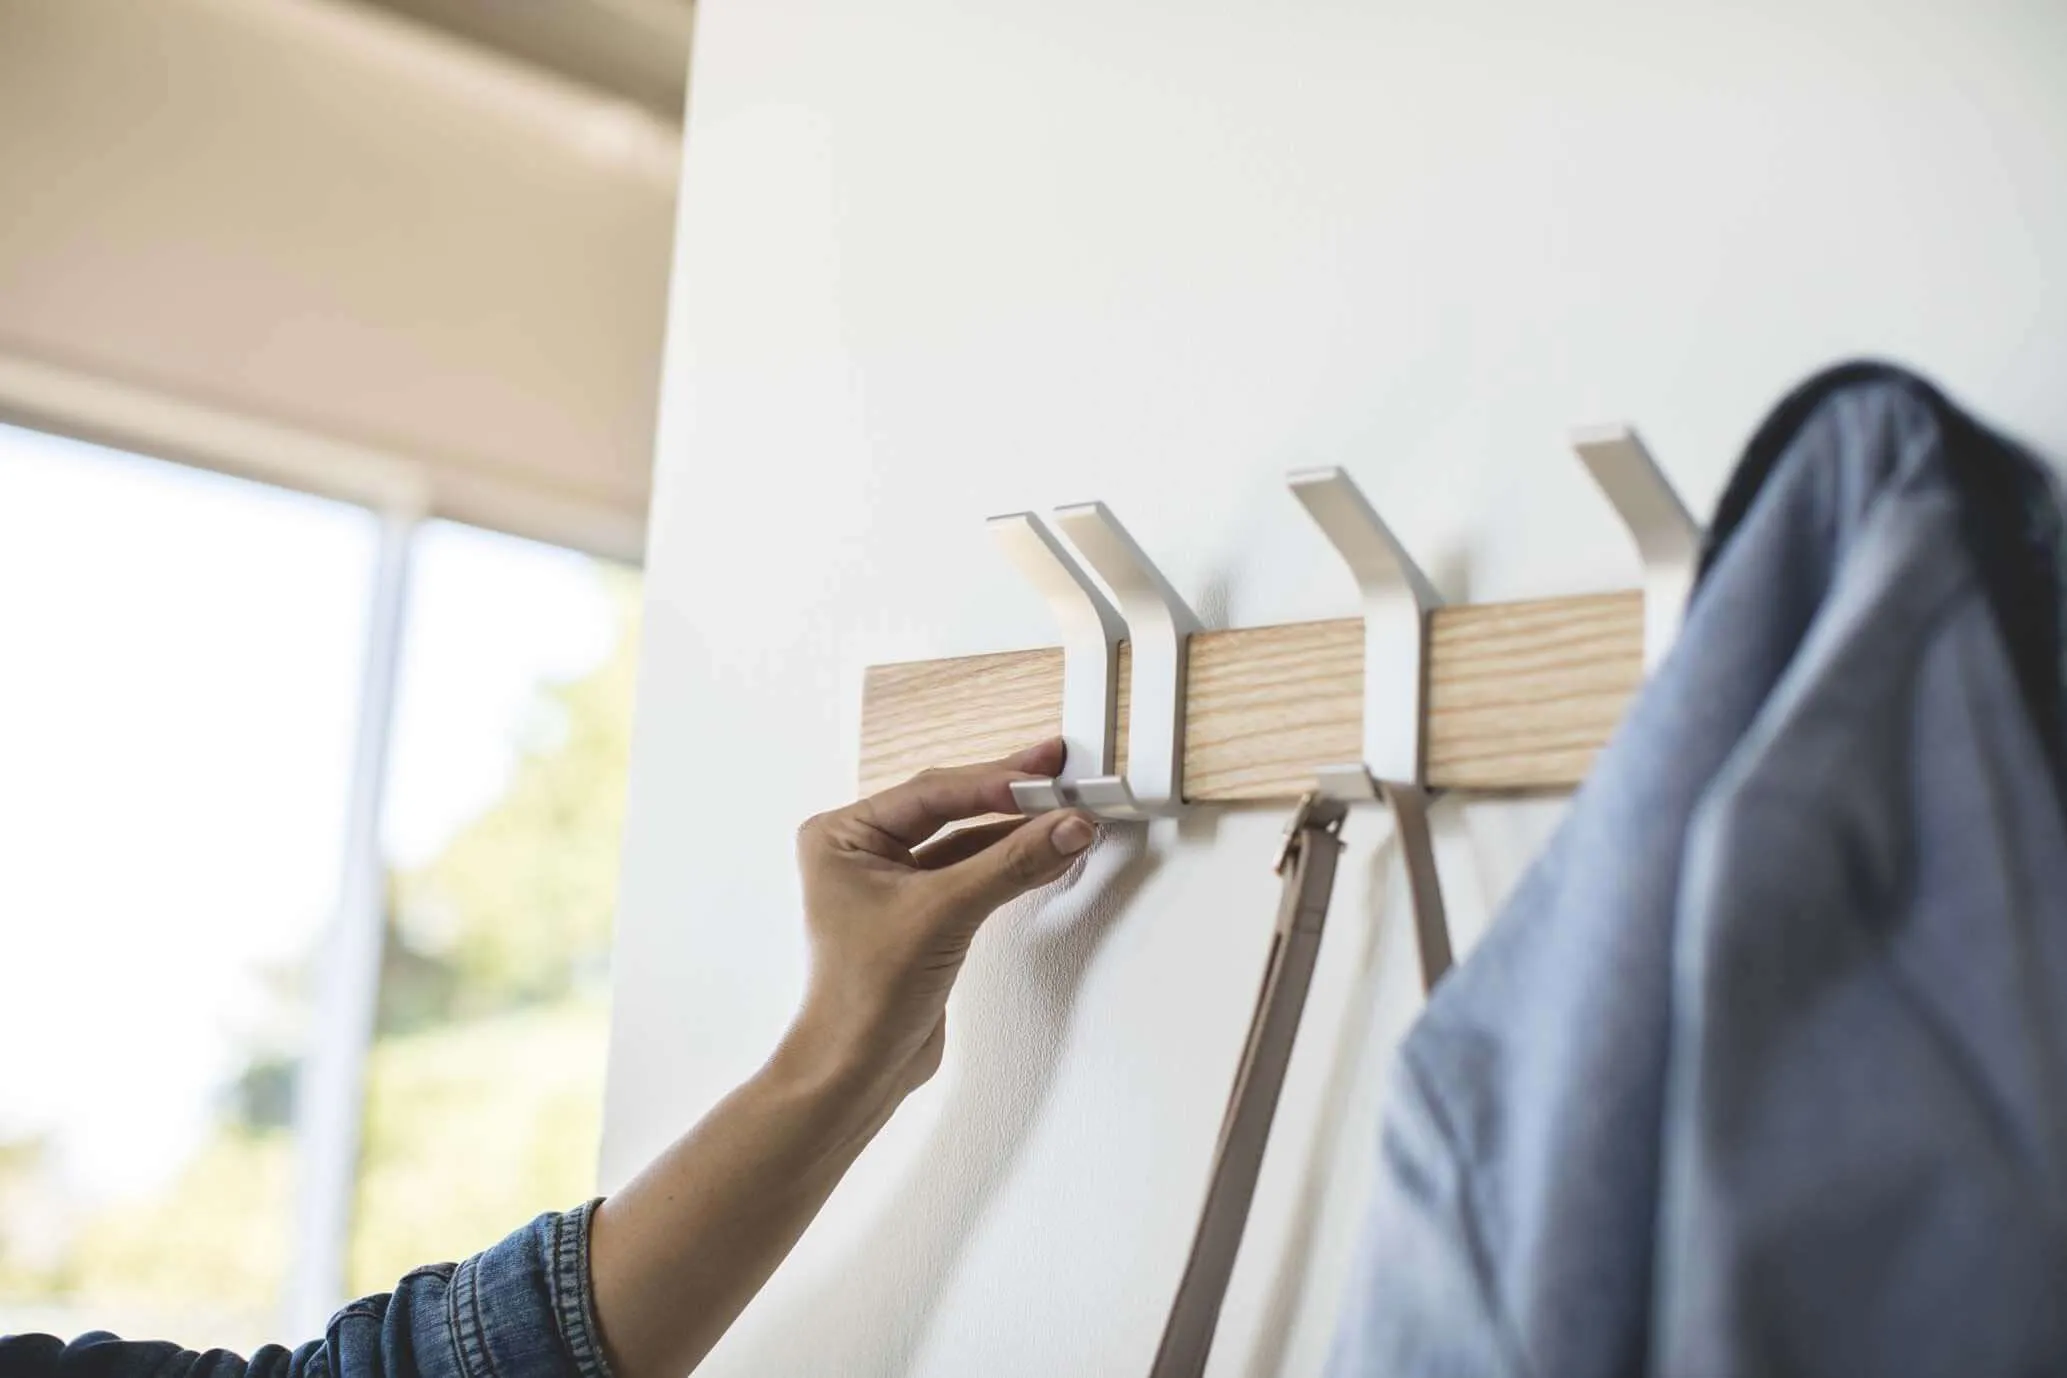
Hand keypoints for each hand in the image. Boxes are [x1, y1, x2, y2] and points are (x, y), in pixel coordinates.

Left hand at [780, 739, 1096, 1104]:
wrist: (858, 1070)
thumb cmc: (864, 995)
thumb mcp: (944, 913)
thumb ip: (1011, 864)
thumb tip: (1066, 827)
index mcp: (842, 834)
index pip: (931, 792)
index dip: (995, 783)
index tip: (1047, 779)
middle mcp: (861, 851)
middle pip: (949, 807)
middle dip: (1008, 795)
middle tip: (1058, 769)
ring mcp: (891, 883)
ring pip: (964, 841)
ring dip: (1016, 832)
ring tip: (1067, 814)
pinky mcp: (920, 914)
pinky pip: (971, 874)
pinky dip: (1010, 865)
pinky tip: (1048, 854)